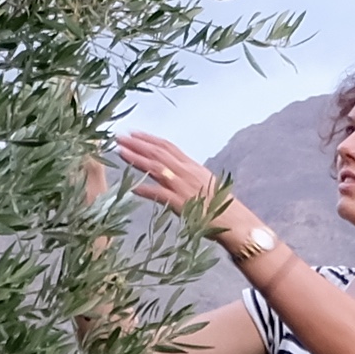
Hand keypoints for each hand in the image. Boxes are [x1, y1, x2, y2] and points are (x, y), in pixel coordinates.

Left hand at [111, 132, 258, 254]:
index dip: (149, 138)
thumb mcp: (203, 183)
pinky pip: (160, 195)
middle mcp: (186, 172)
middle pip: (158, 152)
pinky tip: (132, 188)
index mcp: (191, 166)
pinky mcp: (181, 203)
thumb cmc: (219, 205)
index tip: (133, 132)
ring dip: (137, 159)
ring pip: (156, 168)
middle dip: (137, 143)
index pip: (167, 146)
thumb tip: (172, 171)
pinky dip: (145, 190)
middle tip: (119, 137)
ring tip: (120, 152)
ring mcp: (182, 186)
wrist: (235, 221)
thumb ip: (186, 175)